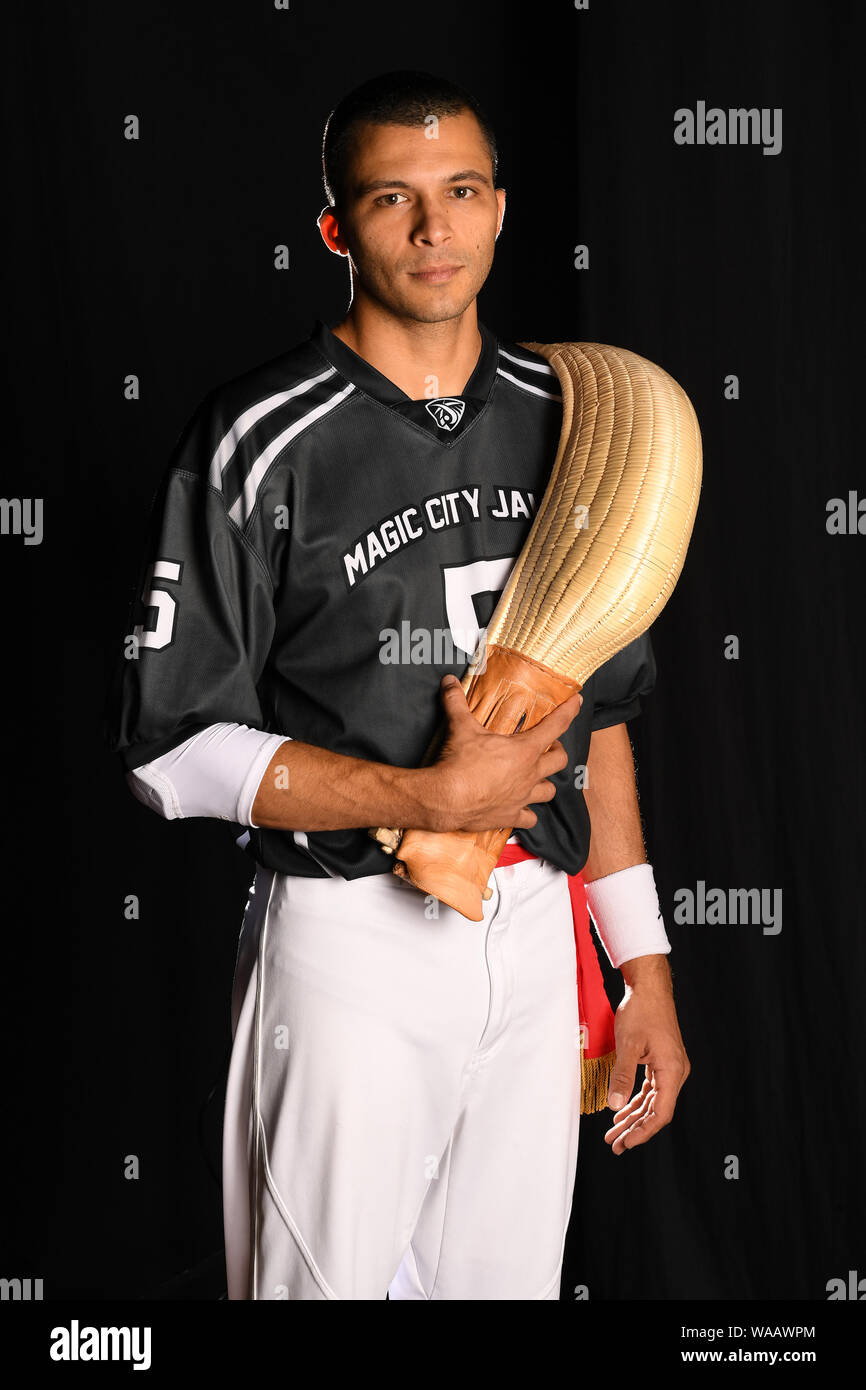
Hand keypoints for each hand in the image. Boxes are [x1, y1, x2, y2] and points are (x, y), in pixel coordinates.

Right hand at [430, 675, 583, 833]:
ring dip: (546, 783)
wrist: (446, 799)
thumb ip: (456, 702)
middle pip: (559, 760)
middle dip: (557, 751)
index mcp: (524, 750)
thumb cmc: (459, 763)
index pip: (555, 725)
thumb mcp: (460, 727)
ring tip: (537, 777)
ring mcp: (522, 797)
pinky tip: (521, 808)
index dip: (569, 711)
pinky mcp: (511, 816)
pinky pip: (529, 818)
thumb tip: (449, 681)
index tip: (578, 702)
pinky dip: (528, 813)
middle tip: (547, 746)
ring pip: (549, 791)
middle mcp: (529, 774)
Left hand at [603, 957, 689, 1154]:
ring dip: (634, 1116)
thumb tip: (616, 1105)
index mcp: (672, 1071)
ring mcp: (669, 1067)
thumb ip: (623, 1077)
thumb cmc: (641, 1011)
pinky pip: (650, 1088)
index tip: (626, 1142)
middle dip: (635, 1129)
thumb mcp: (628, 1045)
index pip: (661, 1113)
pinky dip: (636, 1100)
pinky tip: (622, 1110)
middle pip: (656, 1110)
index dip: (644, 1131)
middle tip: (615, 1144)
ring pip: (652, 1100)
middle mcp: (675, 1072)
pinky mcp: (662, 1061)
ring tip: (614, 1132)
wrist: (649, 987)